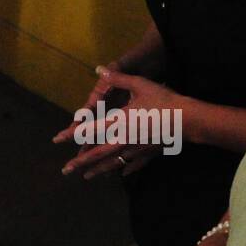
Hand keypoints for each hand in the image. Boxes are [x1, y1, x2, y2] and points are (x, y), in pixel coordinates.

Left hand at [55, 67, 186, 178]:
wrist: (188, 119)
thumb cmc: (163, 100)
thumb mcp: (139, 84)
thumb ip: (116, 78)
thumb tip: (98, 69)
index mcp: (118, 122)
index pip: (90, 130)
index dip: (72, 134)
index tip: (57, 140)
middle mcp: (124, 139)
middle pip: (97, 153)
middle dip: (80, 162)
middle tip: (65, 170)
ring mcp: (136, 148)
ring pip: (113, 162)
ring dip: (98, 169)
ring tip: (86, 176)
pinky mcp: (149, 152)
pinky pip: (134, 163)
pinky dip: (125, 168)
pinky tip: (122, 174)